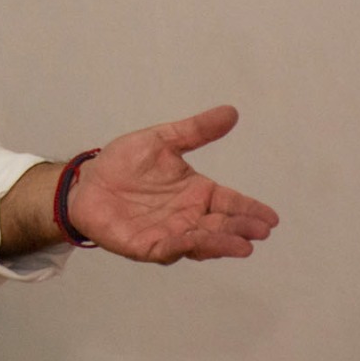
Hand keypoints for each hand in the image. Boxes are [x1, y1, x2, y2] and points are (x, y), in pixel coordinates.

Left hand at [67, 105, 278, 263]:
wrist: (87, 181)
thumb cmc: (125, 163)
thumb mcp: (161, 141)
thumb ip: (195, 130)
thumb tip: (231, 112)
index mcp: (197, 193)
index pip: (230, 203)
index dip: (250, 210)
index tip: (272, 218)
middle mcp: (188, 217)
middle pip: (221, 225)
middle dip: (241, 229)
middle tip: (261, 231)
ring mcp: (169, 233)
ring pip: (200, 242)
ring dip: (220, 243)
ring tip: (241, 245)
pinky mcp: (145, 246)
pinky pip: (167, 249)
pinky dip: (183, 246)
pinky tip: (196, 243)